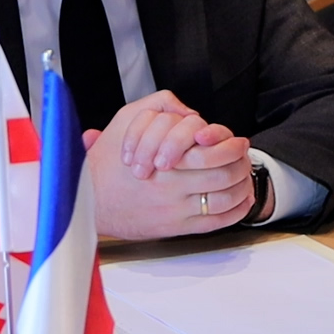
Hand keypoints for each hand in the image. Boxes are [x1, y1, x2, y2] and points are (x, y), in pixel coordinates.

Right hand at [84, 97, 253, 238]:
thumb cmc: (106, 164)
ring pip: (224, 197)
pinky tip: (240, 201)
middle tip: (245, 157)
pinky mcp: (176, 227)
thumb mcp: (125, 119)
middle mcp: (172, 184)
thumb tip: (187, 111)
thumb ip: (157, 106)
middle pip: (223, 173)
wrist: (88, 200)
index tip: (237, 141)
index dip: (230, 144)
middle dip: (241, 163)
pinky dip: (234, 211)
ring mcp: (176, 208)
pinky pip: (216, 221)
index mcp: (164, 157)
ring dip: (241, 186)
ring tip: (245, 177)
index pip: (211, 150)